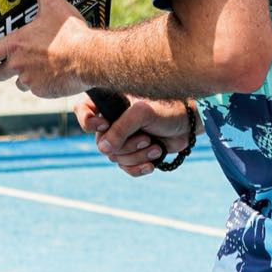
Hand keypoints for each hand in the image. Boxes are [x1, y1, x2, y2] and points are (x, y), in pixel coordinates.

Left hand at [0, 0, 89, 96]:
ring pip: (19, 83)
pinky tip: (53, 74)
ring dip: (24, 77)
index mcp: (15, 45)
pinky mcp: (44, 92)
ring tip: (38, 66)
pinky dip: (41, 84)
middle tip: (13, 61)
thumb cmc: (70, 33)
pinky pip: (37, 90)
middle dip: (3, 68)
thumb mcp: (52, 2)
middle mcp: (18, 65)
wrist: (90, 58)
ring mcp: (31, 81)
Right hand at [79, 93, 194, 177]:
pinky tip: (152, 163)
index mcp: (110, 103)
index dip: (88, 122)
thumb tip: (103, 150)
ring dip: (137, 156)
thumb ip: (121, 129)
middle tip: (146, 138)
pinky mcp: (134, 153)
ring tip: (155, 147)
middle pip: (101, 143)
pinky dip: (138, 167)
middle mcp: (112, 121)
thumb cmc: (167, 110)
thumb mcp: (142, 114)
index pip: (82, 111)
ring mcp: (122, 138)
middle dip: (126, 145)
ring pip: (115, 158)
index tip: (104, 125)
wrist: (189, 125)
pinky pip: (126, 168)